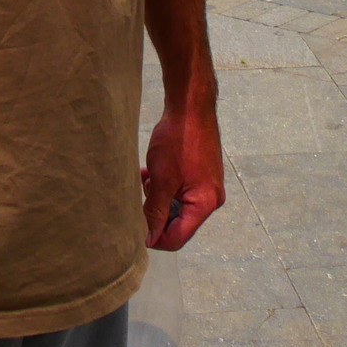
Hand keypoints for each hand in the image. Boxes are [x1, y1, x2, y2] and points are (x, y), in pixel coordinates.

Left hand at [141, 104, 224, 250]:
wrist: (191, 107)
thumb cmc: (177, 141)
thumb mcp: (162, 179)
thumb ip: (156, 211)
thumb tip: (149, 239)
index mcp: (205, 204)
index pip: (178, 238)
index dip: (155, 238)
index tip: (135, 230)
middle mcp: (211, 199)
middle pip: (178, 222)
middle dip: (156, 213)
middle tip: (141, 194)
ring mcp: (207, 186)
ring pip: (176, 205)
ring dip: (158, 197)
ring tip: (147, 177)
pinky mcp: (201, 174)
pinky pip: (180, 191)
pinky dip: (164, 186)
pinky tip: (151, 171)